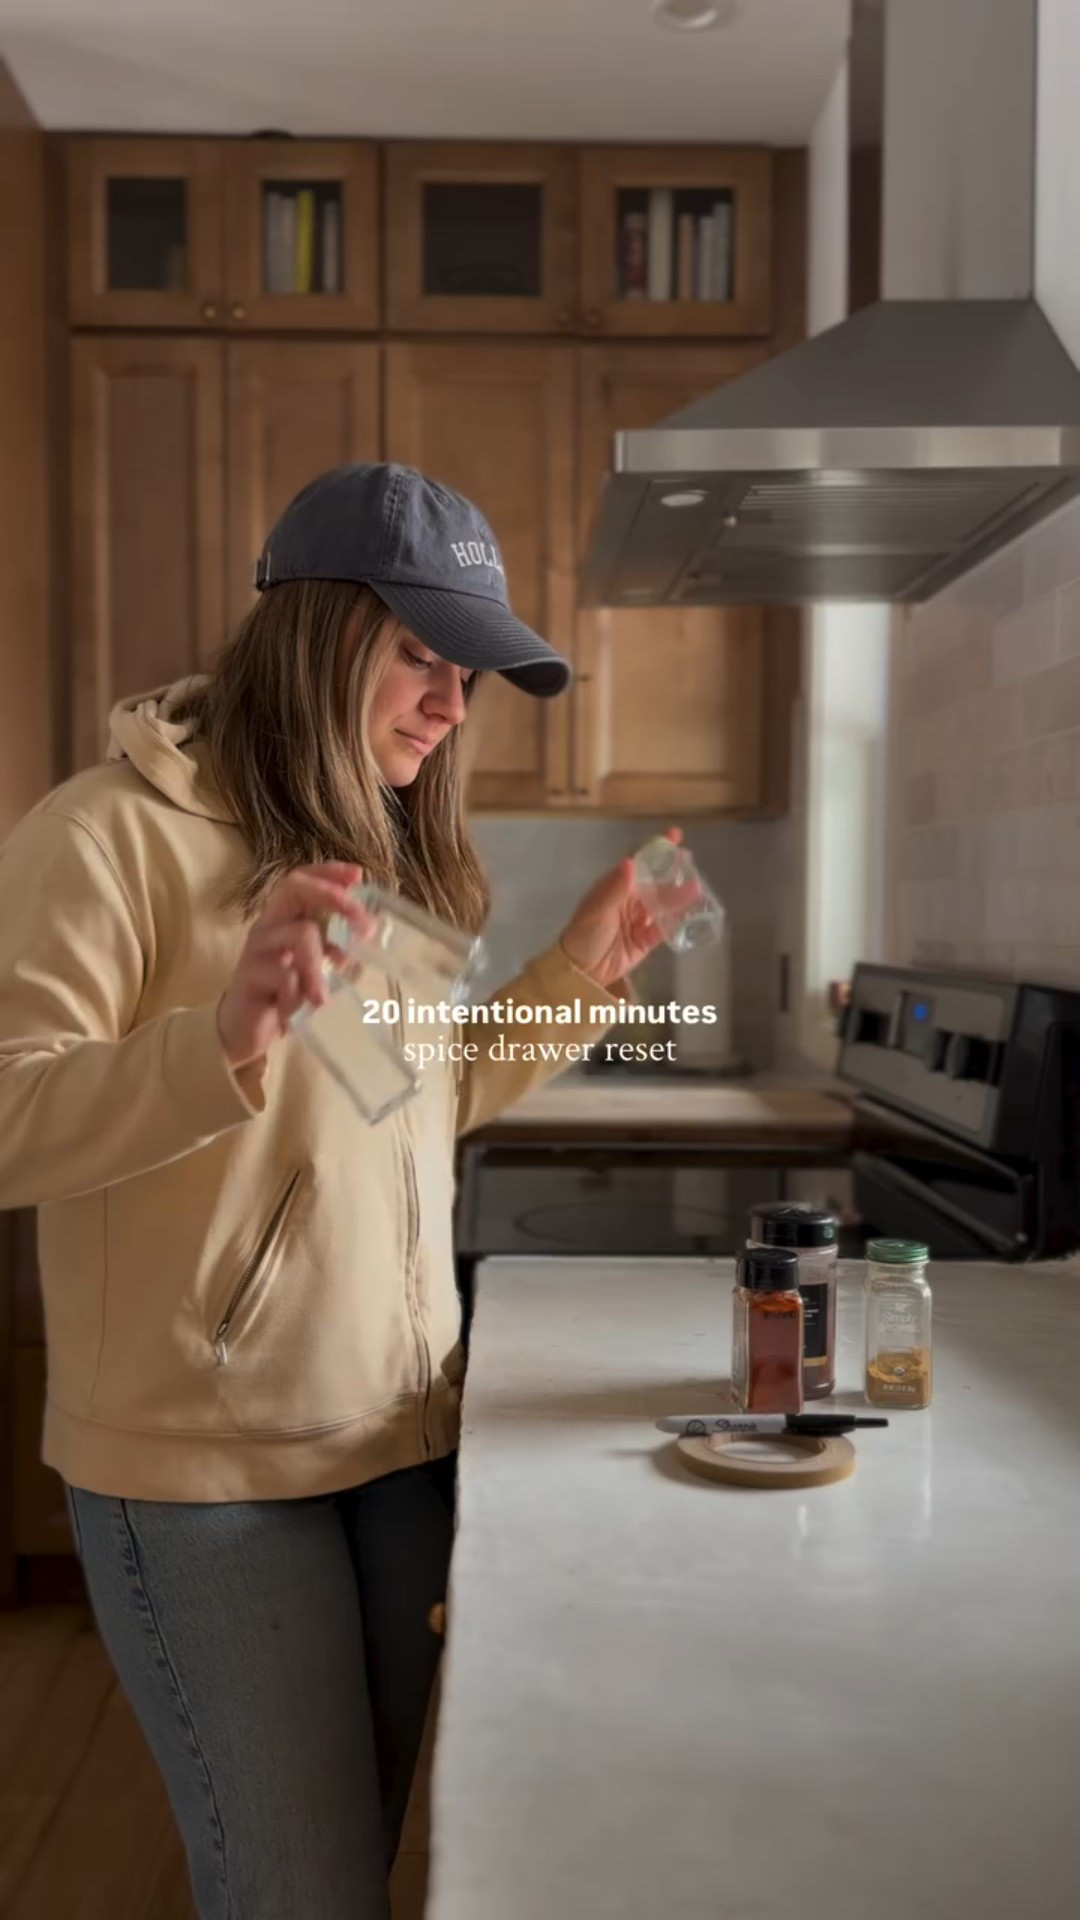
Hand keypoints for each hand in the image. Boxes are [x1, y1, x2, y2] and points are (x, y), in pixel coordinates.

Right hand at [217, 863, 372, 1070]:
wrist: (246, 1031)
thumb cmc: (285, 994)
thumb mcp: (316, 967)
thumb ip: (337, 948)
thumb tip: (368, 933)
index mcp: (284, 919)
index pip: (300, 880)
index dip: (327, 872)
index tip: (357, 875)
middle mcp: (269, 925)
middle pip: (294, 888)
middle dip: (333, 898)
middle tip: (363, 924)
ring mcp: (257, 948)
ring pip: (299, 935)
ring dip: (319, 966)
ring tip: (322, 997)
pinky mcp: (249, 975)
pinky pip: (286, 977)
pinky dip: (298, 996)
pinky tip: (293, 1012)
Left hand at [559, 828, 681, 990]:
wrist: (580, 970)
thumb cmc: (584, 935)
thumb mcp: (597, 910)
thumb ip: (615, 888)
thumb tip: (630, 861)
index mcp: (615, 888)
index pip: (639, 863)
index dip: (656, 849)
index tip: (675, 835)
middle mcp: (628, 901)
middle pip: (655, 883)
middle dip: (672, 871)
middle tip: (690, 860)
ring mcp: (638, 921)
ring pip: (663, 905)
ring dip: (678, 897)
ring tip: (697, 889)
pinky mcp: (644, 941)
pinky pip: (664, 929)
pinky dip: (676, 922)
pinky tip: (690, 915)